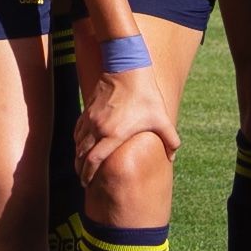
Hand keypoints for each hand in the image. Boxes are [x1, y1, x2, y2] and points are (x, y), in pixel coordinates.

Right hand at [73, 66, 179, 186]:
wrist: (127, 67)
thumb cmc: (145, 94)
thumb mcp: (162, 118)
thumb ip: (170, 139)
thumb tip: (173, 157)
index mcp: (113, 134)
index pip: (94, 160)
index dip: (88, 174)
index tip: (86, 184)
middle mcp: (98, 128)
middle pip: (81, 155)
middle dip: (80, 170)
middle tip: (82, 180)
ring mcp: (90, 118)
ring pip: (78, 143)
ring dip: (78, 156)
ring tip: (81, 166)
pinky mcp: (88, 109)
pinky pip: (78, 130)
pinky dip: (77, 141)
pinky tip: (80, 145)